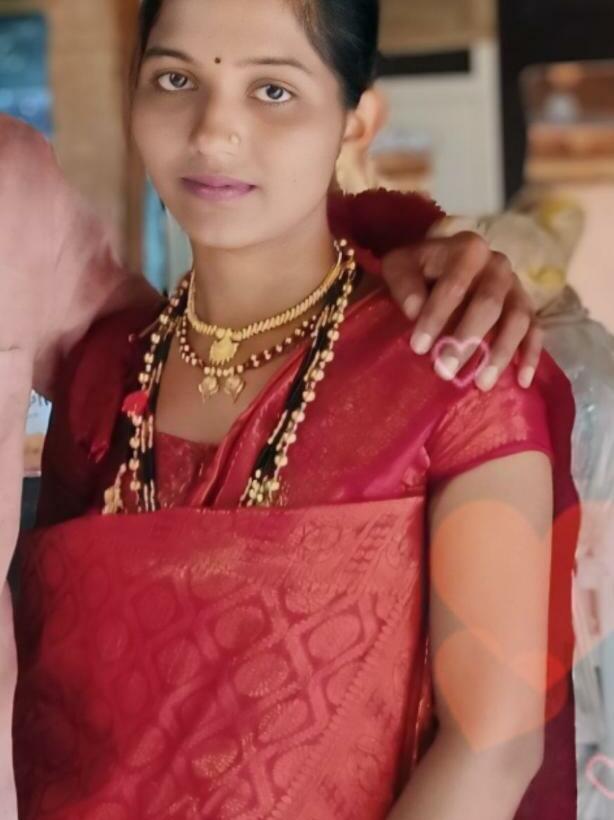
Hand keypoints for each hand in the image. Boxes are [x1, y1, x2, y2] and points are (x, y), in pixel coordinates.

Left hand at [381, 232, 542, 390]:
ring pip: (517, 320)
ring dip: (500, 354)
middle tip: (444, 371)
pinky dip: (531, 356)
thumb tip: (415, 309)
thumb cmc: (418, 272)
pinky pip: (536, 331)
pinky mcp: (526, 308)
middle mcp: (498, 265)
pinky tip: (522, 381)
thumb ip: (404, 282)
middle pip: (489, 304)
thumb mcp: (399, 267)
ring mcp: (516, 287)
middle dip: (466, 339)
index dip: (436, 316)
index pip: (455, 283)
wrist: (440, 268)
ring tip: (481, 383)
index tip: (418, 347)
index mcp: (468, 249)